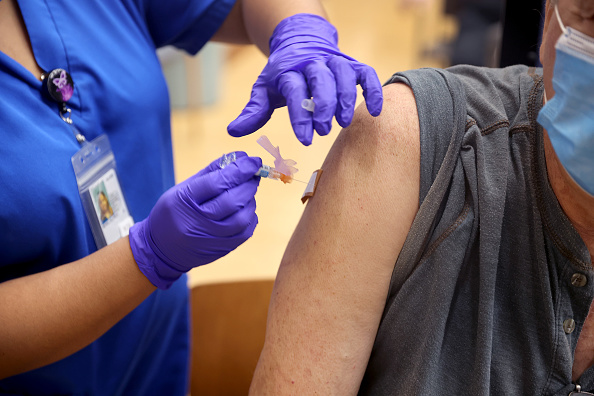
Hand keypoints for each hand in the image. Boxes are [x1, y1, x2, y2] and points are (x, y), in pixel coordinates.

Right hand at [129, 152, 261, 288]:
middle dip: (248, 184)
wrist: (161, 249)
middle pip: (232, 201)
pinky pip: (245, 232)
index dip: (240, 170)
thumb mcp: (183, 188)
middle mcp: (197, 222)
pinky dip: (250, 216)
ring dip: (250, 200)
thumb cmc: (172, 213)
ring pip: (242, 217)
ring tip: (246, 192)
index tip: (253, 160)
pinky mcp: (222, 249)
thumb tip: (239, 157)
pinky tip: (244, 209)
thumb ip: (211, 172)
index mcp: (184, 200)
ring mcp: (211, 238)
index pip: (217, 182)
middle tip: (253, 174)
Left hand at [227, 13, 382, 145]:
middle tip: (323, 130)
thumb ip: (254, 111)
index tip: (305, 139)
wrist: (301, 41)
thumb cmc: (283, 74)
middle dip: (323, 106)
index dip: (300, 116)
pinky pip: (367, 73)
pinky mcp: (352, 64)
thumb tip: (233, 131)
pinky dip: (374, 90)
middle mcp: (312, 64)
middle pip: (321, 80)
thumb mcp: (265, 89)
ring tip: (344, 122)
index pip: (295, 91)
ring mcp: (334, 62)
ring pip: (344, 74)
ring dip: (346, 98)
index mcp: (288, 71)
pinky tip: (375, 111)